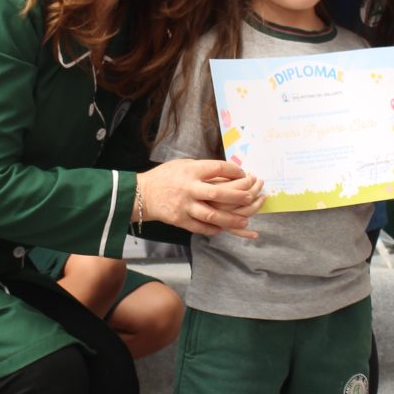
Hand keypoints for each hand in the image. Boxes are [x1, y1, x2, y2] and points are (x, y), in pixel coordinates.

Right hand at [137, 159, 263, 238]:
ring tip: (245, 221)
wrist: (141, 194)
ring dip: (231, 219)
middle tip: (252, 198)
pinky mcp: (180, 220)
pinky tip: (223, 228)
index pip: (218, 168)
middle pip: (219, 193)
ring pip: (212, 215)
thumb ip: (203, 168)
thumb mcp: (183, 164)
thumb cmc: (165, 177)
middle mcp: (189, 188)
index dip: (235, 171)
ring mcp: (185, 206)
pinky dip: (214, 229)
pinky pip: (201, 227)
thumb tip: (227, 171)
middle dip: (238, 196)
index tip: (245, 174)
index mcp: (191, 171)